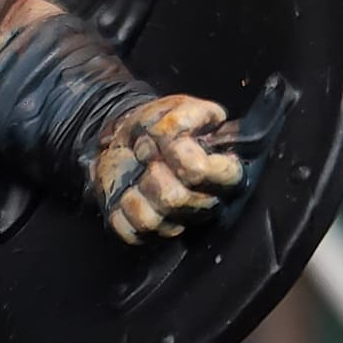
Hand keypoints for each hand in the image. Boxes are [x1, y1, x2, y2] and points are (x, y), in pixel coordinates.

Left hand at [93, 90, 245, 240]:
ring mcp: (175, 222)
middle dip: (155, 169)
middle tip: (148, 153)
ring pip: (153, 220)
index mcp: (221, 174)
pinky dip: (121, 208)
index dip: (186, 157)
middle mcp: (204, 204)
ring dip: (137, 189)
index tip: (172, 142)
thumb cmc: (156, 126)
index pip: (215, 175)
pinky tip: (128, 191)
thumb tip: (188, 135)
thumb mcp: (178, 108)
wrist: (124, 138)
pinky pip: (130, 231)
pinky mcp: (146, 234)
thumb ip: (192, 116)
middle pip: (177, 199)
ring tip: (139, 172)